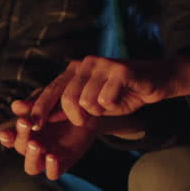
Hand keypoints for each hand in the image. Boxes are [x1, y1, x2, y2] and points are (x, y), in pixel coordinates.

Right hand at [0, 106, 97, 179]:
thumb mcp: (49, 99)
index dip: (5, 138)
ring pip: (31, 167)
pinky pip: (52, 174)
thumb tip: (16, 105)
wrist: (90, 110)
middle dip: (20, 136)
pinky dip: (50, 168)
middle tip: (25, 123)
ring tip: (36, 144)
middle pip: (20, 148)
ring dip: (31, 156)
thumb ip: (34, 103)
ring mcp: (48, 156)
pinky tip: (52, 156)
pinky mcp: (64, 164)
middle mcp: (34, 145)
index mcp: (26, 132)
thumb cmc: (66, 104)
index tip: (6, 132)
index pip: (10, 139)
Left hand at [26, 56, 181, 129]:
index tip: (33, 126)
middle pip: (67, 98)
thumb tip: (41, 119)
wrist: (156, 81)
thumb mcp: (90, 104)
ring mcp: (102, 64)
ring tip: (109, 103)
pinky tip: (122, 96)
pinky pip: (105, 99)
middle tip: (86, 120)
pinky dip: (114, 105)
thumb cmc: (120, 94)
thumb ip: (67, 108)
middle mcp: (85, 64)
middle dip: (76, 116)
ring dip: (98, 111)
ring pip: (87, 101)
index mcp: (74, 71)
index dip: (39, 108)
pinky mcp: (120, 69)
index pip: (51, 90)